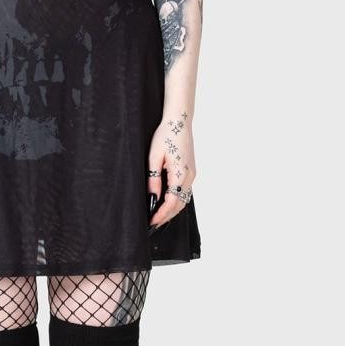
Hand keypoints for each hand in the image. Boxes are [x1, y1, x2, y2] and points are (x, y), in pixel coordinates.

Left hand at [146, 108, 195, 230]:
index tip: (152, 222)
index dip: (162, 214)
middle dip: (167, 216)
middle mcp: (190, 177)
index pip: (172, 202)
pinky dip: (176, 200)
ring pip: (184, 199)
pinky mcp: (191, 172)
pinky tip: (166, 202)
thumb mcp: (154, 157)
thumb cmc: (166, 135)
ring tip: (158, 216)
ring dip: (172, 209)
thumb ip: (153, 178)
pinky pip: (185, 191)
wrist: (179, 121)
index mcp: (181, 173)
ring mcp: (192, 175)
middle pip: (180, 204)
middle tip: (153, 223)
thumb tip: (152, 197)